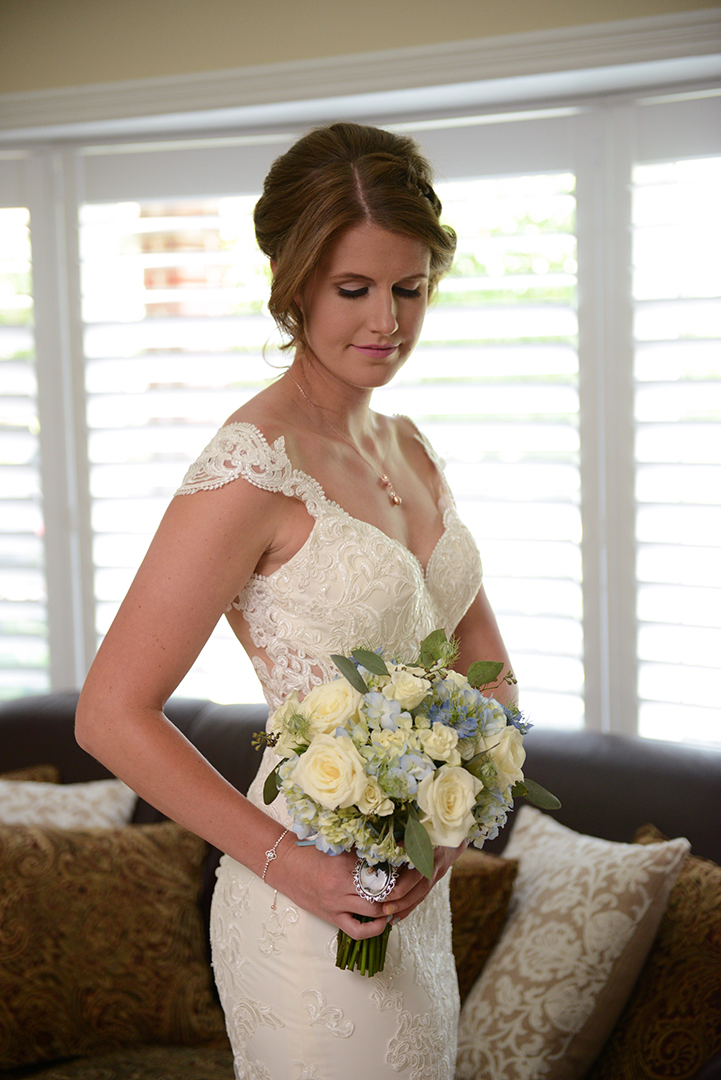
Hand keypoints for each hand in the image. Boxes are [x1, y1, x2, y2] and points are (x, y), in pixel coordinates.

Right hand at [271, 837, 464, 938]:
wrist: (283, 863)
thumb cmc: (309, 850)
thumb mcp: (335, 844)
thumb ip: (359, 846)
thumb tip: (384, 842)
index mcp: (345, 863)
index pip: (379, 867)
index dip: (398, 867)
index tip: (410, 863)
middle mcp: (342, 884)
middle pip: (381, 891)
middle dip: (398, 889)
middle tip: (410, 884)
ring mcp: (337, 903)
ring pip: (373, 910)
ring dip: (389, 907)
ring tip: (399, 901)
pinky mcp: (331, 916)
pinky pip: (356, 930)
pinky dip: (373, 929)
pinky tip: (383, 922)